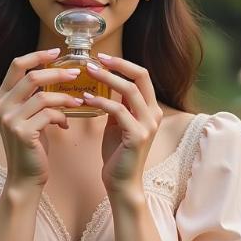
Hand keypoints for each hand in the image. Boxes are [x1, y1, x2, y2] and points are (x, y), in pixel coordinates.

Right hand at [0, 49, 83, 186]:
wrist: (24, 177)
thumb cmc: (31, 146)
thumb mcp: (27, 117)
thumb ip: (33, 98)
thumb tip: (56, 76)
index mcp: (2, 98)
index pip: (16, 65)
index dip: (37, 55)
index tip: (57, 51)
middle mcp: (2, 106)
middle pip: (32, 76)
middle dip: (57, 73)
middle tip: (76, 74)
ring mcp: (11, 120)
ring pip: (44, 96)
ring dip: (65, 98)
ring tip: (77, 102)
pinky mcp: (23, 133)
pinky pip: (49, 115)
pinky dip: (62, 117)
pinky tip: (66, 125)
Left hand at [82, 53, 162, 195]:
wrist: (122, 183)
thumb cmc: (118, 154)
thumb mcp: (118, 124)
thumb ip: (118, 105)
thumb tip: (106, 85)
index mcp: (150, 109)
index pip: (142, 76)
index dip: (122, 64)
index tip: (102, 58)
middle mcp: (154, 114)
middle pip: (140, 77)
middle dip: (117, 65)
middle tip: (94, 60)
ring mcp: (148, 125)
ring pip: (129, 90)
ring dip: (106, 79)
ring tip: (88, 74)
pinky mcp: (137, 136)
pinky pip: (118, 111)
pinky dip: (101, 102)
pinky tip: (86, 99)